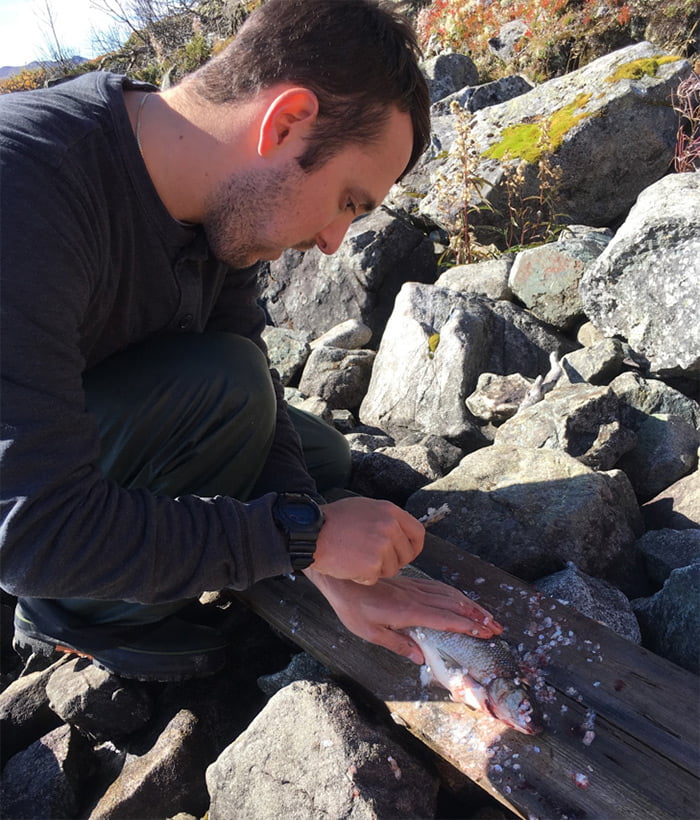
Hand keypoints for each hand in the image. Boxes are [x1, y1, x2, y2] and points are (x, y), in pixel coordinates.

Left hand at [304, 568, 502, 664]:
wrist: (341, 579)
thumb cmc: (353, 608)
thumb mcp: (369, 632)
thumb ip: (397, 644)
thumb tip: (421, 658)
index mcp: (407, 612)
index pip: (443, 619)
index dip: (466, 626)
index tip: (485, 633)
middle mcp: (414, 597)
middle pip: (452, 605)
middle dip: (477, 617)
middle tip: (497, 627)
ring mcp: (414, 588)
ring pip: (448, 594)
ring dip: (470, 605)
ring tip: (488, 616)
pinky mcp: (410, 583)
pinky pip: (438, 587)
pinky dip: (456, 594)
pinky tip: (463, 600)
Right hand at [312, 496, 423, 584]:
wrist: (311, 532)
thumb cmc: (333, 520)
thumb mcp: (365, 508)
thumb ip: (386, 518)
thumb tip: (402, 533)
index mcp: (390, 511)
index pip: (418, 533)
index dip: (413, 547)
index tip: (405, 553)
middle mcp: (390, 527)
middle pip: (406, 555)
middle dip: (392, 561)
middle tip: (371, 558)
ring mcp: (382, 546)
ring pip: (391, 569)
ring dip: (375, 570)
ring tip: (355, 557)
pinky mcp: (372, 565)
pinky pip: (374, 579)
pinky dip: (361, 577)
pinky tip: (348, 565)